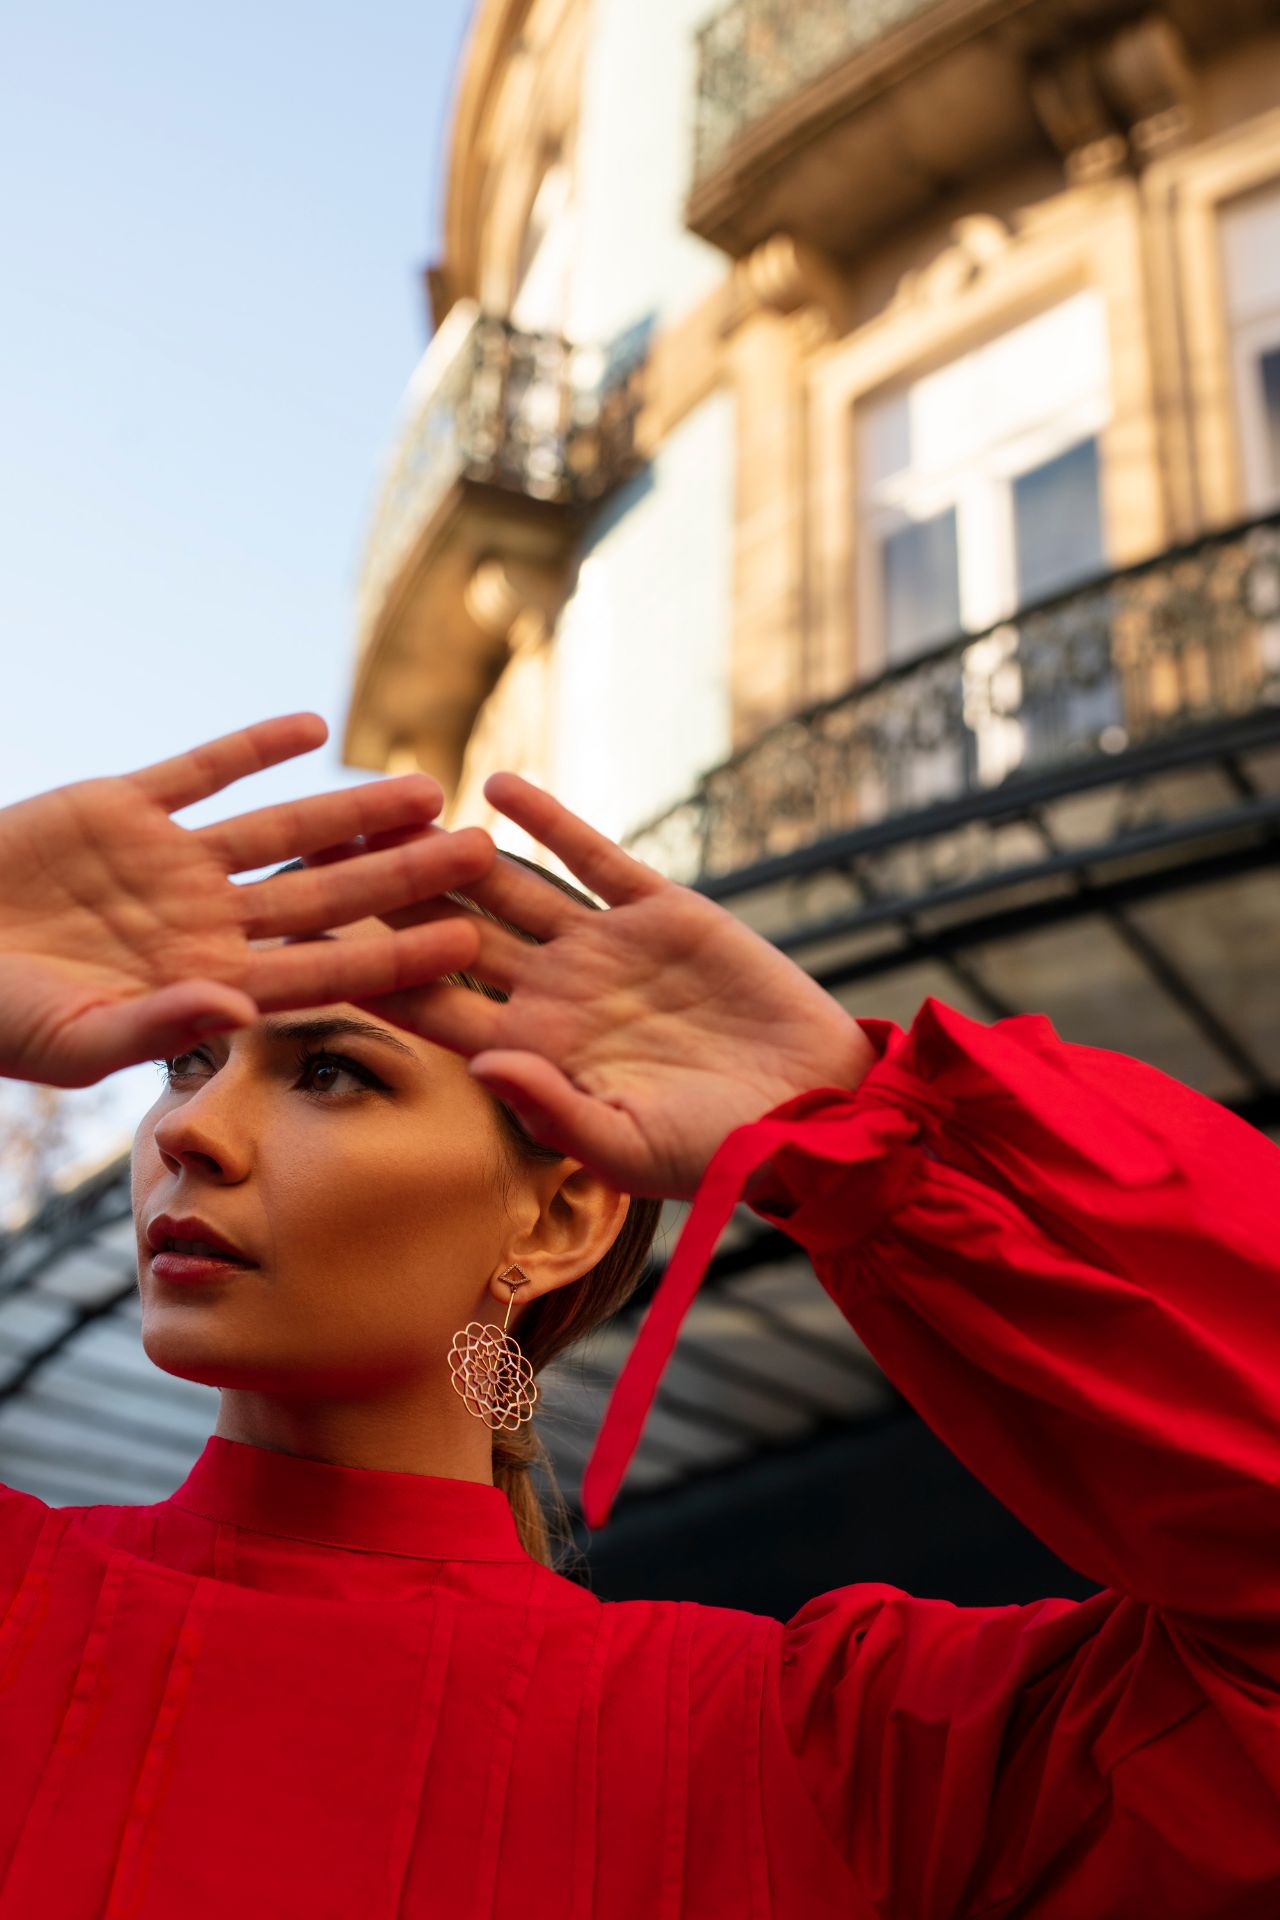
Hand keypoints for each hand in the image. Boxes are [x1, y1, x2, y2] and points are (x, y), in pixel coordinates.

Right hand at [0, 713, 495, 1086]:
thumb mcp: (72, 1040)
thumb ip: (162, 1027)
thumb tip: (247, 1013)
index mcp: (206, 984)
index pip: (326, 970)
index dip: (398, 955)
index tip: (470, 941)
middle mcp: (204, 922)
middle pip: (327, 895)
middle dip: (404, 875)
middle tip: (484, 852)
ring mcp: (166, 863)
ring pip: (281, 828)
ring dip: (351, 809)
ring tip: (425, 786)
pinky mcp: (120, 807)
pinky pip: (199, 770)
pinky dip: (250, 748)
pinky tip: (314, 728)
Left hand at [353, 772, 875, 1199]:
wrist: (813, 1105)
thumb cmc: (719, 1149)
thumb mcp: (631, 1147)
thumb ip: (554, 1111)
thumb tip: (482, 1067)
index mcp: (535, 1053)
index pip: (434, 1005)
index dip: (371, 971)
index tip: (305, 939)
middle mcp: (554, 994)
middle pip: (451, 933)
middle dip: (388, 893)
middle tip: (315, 845)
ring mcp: (602, 948)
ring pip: (508, 887)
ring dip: (450, 847)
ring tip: (386, 802)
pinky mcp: (659, 911)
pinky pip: (591, 857)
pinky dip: (547, 821)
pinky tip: (494, 785)